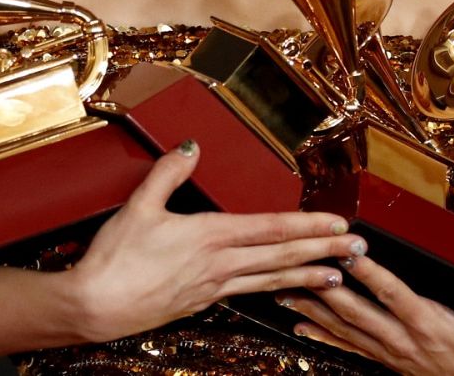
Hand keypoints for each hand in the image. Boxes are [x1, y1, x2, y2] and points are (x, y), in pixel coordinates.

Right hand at [70, 140, 366, 343]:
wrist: (94, 307)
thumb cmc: (114, 260)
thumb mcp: (138, 206)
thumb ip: (168, 173)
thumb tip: (191, 146)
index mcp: (208, 236)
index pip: (270, 229)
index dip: (308, 225)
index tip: (339, 224)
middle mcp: (218, 265)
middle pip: (281, 257)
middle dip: (324, 252)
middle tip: (359, 252)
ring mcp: (212, 288)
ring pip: (270, 280)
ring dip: (307, 277)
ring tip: (337, 277)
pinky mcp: (200, 304)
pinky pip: (248, 295)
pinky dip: (273, 291)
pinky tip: (283, 291)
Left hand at [278, 251, 453, 375]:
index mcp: (431, 325)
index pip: (394, 294)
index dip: (370, 273)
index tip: (349, 251)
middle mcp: (405, 340)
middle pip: (357, 312)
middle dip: (325, 288)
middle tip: (300, 266)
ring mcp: (393, 353)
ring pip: (346, 330)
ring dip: (314, 310)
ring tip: (284, 291)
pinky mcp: (388, 361)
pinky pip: (349, 349)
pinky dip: (323, 337)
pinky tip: (300, 327)